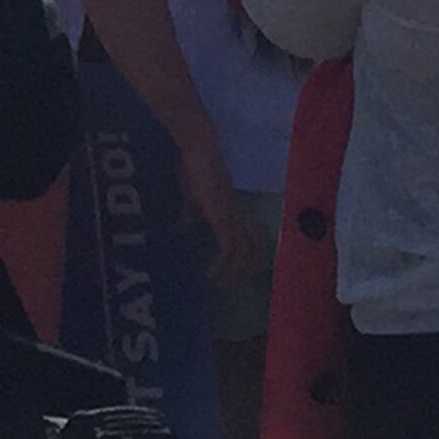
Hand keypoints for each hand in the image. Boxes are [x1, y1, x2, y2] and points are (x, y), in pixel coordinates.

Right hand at [179, 142, 260, 290]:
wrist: (199, 152)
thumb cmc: (196, 170)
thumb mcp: (192, 198)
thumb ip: (191, 214)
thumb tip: (183, 228)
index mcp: (235, 211)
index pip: (254, 238)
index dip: (252, 256)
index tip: (239, 273)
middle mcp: (239, 216)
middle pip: (256, 248)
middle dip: (246, 270)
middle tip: (231, 286)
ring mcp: (232, 216)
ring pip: (245, 252)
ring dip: (234, 272)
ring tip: (221, 285)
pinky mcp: (222, 217)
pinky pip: (229, 247)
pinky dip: (222, 265)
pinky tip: (211, 274)